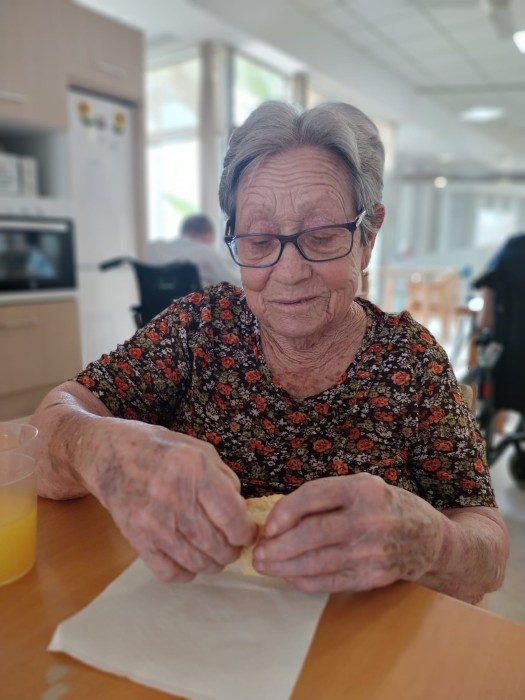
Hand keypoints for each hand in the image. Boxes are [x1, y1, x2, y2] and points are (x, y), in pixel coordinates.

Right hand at [77, 419, 255, 581]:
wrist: (110, 454)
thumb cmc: (160, 449)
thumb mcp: (200, 450)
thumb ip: (225, 480)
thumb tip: (243, 514)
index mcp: (194, 469)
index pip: (232, 517)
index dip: (247, 533)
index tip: (249, 533)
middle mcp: (174, 496)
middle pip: (216, 544)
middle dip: (232, 551)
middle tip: (234, 546)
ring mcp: (153, 521)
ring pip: (196, 562)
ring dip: (213, 564)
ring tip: (216, 554)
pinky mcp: (136, 538)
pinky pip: (169, 572)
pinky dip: (186, 572)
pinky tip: (190, 560)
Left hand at [252, 473, 445, 592]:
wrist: (429, 538)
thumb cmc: (385, 507)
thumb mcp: (361, 486)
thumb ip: (325, 497)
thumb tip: (278, 517)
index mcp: (364, 488)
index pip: (314, 496)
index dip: (284, 511)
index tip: (267, 525)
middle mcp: (370, 518)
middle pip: (312, 533)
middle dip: (278, 545)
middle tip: (258, 551)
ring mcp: (374, 550)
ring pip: (318, 561)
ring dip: (285, 566)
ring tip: (266, 565)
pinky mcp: (374, 577)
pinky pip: (331, 581)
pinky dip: (305, 580)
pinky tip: (290, 575)